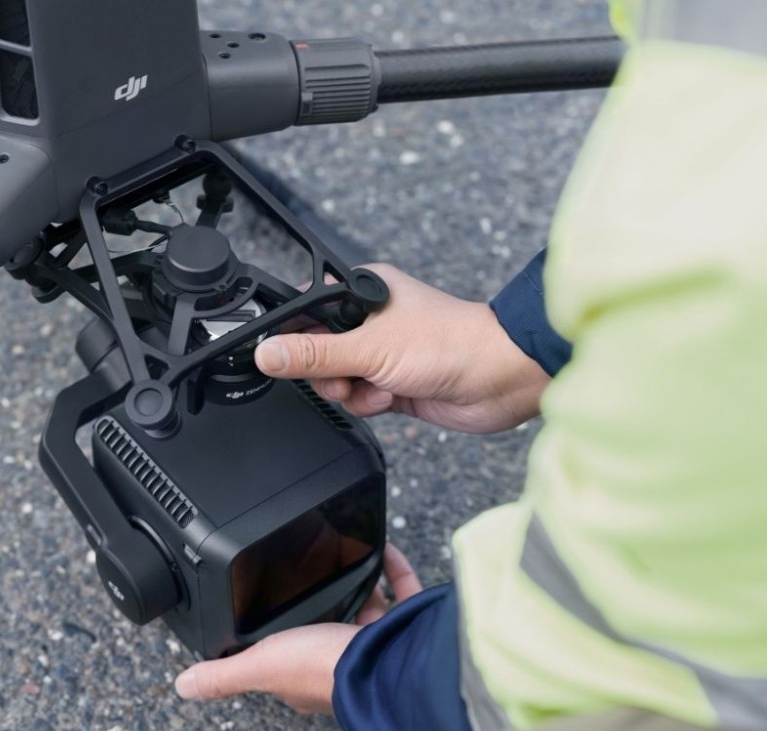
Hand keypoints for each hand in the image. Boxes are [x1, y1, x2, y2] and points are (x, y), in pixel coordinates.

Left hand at [173, 544, 423, 713]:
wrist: (387, 660)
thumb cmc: (326, 667)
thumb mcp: (261, 664)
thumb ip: (224, 672)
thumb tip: (184, 683)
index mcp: (306, 672)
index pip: (286, 653)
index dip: (278, 634)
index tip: (272, 605)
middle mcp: (342, 660)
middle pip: (329, 626)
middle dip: (324, 599)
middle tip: (312, 566)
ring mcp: (377, 642)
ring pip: (368, 609)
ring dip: (359, 583)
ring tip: (344, 551)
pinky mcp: (405, 624)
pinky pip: (402, 591)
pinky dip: (393, 567)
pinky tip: (381, 545)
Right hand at [255, 263, 549, 433]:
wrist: (498, 380)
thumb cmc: (448, 344)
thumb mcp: (369, 348)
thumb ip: (314, 354)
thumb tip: (267, 353)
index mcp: (361, 291)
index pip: (305, 309)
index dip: (291, 335)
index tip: (285, 356)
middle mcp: (369, 320)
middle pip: (314, 350)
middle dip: (326, 371)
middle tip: (345, 374)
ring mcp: (380, 352)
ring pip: (334, 379)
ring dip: (350, 390)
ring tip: (377, 386)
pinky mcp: (391, 382)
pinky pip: (357, 397)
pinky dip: (368, 403)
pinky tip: (391, 397)